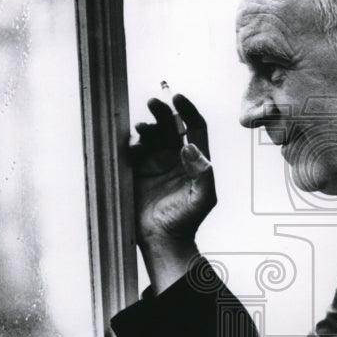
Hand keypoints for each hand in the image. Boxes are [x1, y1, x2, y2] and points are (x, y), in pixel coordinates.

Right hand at [131, 93, 215, 246]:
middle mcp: (175, 156)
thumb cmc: (186, 221)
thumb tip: (189, 146)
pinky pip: (134, 149)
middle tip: (153, 103)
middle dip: (162, 111)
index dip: (187, 110)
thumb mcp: (203, 198)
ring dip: (146, 126)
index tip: (177, 98)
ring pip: (151, 134)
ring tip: (142, 129)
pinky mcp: (138, 170)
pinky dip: (133, 143)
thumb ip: (202, 173)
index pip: (194, 127)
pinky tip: (134, 147)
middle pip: (170, 125)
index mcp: (195, 159)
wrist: (162, 239)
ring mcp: (156, 162)